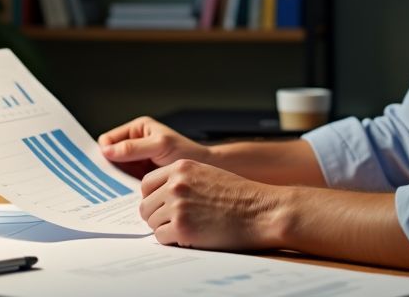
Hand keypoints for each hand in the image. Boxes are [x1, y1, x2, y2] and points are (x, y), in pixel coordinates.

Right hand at [98, 116, 210, 177]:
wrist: (204, 170)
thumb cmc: (186, 152)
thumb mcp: (160, 145)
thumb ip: (134, 147)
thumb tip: (106, 150)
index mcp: (137, 129)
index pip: (108, 139)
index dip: (104, 151)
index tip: (103, 164)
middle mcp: (134, 144)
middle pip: (109, 156)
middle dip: (107, 166)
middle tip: (103, 179)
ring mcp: (136, 162)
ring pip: (115, 170)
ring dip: (114, 178)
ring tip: (113, 188)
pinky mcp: (139, 177)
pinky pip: (124, 182)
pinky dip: (122, 187)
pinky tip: (123, 193)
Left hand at [139, 159, 287, 249]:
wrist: (262, 211)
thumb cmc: (241, 196)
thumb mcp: (208, 174)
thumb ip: (183, 180)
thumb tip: (160, 196)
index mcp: (181, 167)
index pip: (146, 184)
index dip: (152, 198)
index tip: (160, 207)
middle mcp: (176, 184)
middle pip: (146, 206)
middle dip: (157, 216)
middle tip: (174, 223)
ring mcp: (177, 205)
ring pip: (152, 223)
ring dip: (166, 229)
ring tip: (189, 228)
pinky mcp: (182, 228)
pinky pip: (162, 238)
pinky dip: (173, 241)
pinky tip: (192, 236)